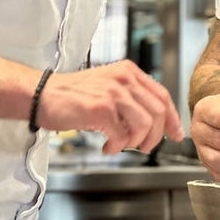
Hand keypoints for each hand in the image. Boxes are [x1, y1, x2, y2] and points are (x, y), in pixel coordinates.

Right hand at [35, 60, 182, 153]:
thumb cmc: (73, 95)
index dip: (172, 118)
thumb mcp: (108, 87)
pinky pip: (121, 135)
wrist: (43, 95)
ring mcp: (113, 92)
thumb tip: (154, 123)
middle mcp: (124, 78)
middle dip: (154, 136)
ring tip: (121, 145)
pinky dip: (117, 146)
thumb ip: (131, 99)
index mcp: (128, 72)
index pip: (162, 95)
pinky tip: (106, 146)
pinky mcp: (101, 108)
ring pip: (144, 124)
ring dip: (136, 142)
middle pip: (157, 112)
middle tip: (143, 147)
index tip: (176, 134)